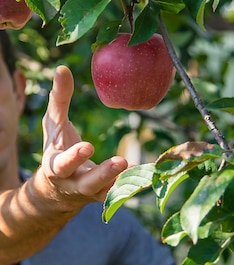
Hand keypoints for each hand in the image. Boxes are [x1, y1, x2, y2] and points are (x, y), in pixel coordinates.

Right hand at [40, 65, 127, 203]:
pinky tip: (150, 173)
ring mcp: (92, 193)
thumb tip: (62, 68)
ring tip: (140, 169)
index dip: (74, 157)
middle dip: (103, 174)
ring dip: (124, 181)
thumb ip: (58, 100)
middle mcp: (74, 184)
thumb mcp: (54, 125)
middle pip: (88, 183)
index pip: (63, 164)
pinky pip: (123, 192)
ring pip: (108, 192)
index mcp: (57, 167)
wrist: (58, 189)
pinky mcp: (107, 196)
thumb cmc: (57, 147)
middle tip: (121, 162)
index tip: (88, 146)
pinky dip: (135, 184)